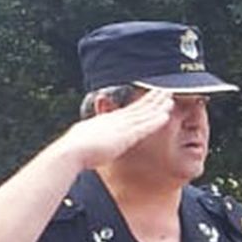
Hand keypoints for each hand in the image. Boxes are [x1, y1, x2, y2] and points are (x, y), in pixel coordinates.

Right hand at [58, 88, 176, 170]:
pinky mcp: (125, 137)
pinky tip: (166, 116)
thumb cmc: (74, 149)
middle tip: (165, 90)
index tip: (150, 96)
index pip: (128, 110)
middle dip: (152, 98)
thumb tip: (86, 139)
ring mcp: (121, 127)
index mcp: (107, 121)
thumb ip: (92, 137)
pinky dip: (155, 121)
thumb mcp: (84, 138)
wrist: (71, 151)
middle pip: (138, 107)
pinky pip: (143, 127)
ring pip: (144, 114)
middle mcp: (116, 121)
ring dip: (158, 106)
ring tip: (170, 98)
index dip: (140, 102)